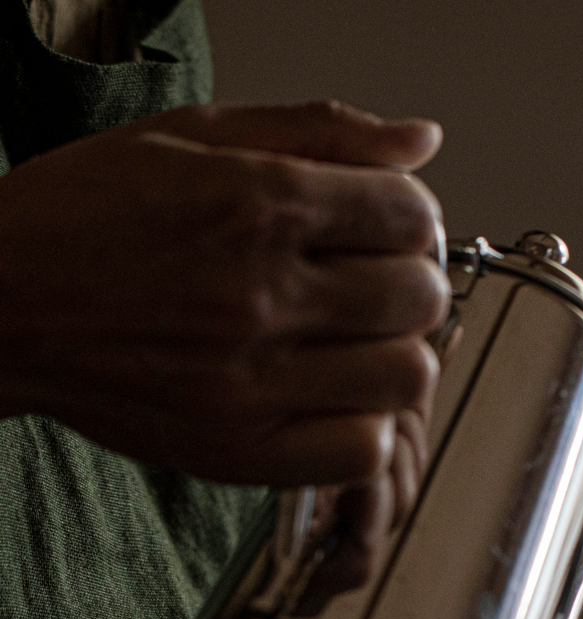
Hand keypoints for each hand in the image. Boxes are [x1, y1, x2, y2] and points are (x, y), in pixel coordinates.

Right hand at [0, 100, 449, 491]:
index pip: (411, 215)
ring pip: (406, 377)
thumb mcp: (193, 137)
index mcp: (255, 202)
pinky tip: (328, 399)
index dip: (410, 221)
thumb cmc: (89, 217)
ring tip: (349, 347)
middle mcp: (260, 293)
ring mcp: (253, 380)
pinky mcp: (242, 450)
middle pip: (419, 299)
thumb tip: (421, 139)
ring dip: (393, 359)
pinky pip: (363, 450)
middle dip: (407, 286)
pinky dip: (363, 427)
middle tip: (369, 289)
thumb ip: (319, 131)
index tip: (385, 231)